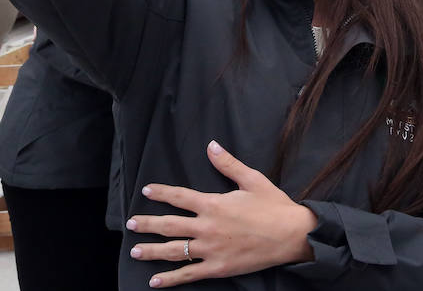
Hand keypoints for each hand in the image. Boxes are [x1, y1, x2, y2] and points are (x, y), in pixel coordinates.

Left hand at [127, 141, 315, 286]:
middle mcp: (207, 227)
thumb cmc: (274, 205)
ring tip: (134, 250)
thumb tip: (211, 145)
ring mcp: (211, 250)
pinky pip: (189, 274)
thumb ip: (228, 164)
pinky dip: (170, 279)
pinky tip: (154, 281)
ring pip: (174, 250)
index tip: (147, 191)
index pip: (180, 197)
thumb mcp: (252, 179)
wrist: (292, 235)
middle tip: (130, 223)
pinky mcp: (218, 268)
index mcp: (214, 204)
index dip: (161, 193)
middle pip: (169, 225)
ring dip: (151, 251)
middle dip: (147, 224)